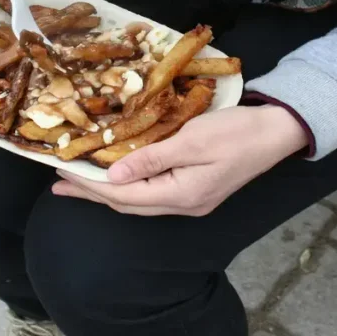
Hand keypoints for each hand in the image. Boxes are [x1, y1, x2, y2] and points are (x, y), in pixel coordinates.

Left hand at [52, 106, 308, 215]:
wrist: (278, 131)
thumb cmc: (237, 131)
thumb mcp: (191, 140)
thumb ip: (151, 159)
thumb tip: (113, 178)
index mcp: (181, 195)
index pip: (123, 196)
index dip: (90, 185)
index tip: (62, 172)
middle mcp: (184, 205)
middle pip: (127, 204)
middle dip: (91, 193)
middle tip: (59, 184)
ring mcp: (192, 200)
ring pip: (139, 201)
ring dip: (107, 192)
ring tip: (79, 183)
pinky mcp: (197, 189)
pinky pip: (152, 193)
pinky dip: (128, 185)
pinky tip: (117, 177)